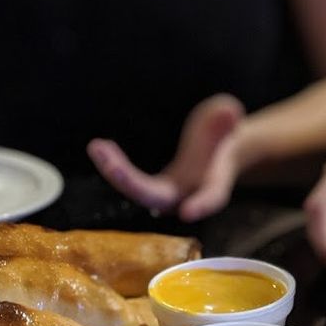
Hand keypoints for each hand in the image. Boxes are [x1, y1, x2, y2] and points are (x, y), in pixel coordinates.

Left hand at [87, 94, 245, 220]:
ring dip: (115, 171)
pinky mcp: (150, 189)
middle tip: (111, 166)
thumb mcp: (227, 124)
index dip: (202, 205)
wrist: (214, 154)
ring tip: (96, 147)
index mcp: (210, 185)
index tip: (187, 213)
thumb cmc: (222, 138)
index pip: (210, 197)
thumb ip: (226, 122)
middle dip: (132, 183)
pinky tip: (98, 146)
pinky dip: (112, 163)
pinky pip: (127, 179)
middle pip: (155, 196)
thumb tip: (228, 112)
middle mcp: (183, 196)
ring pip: (136, 189)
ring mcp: (164, 195)